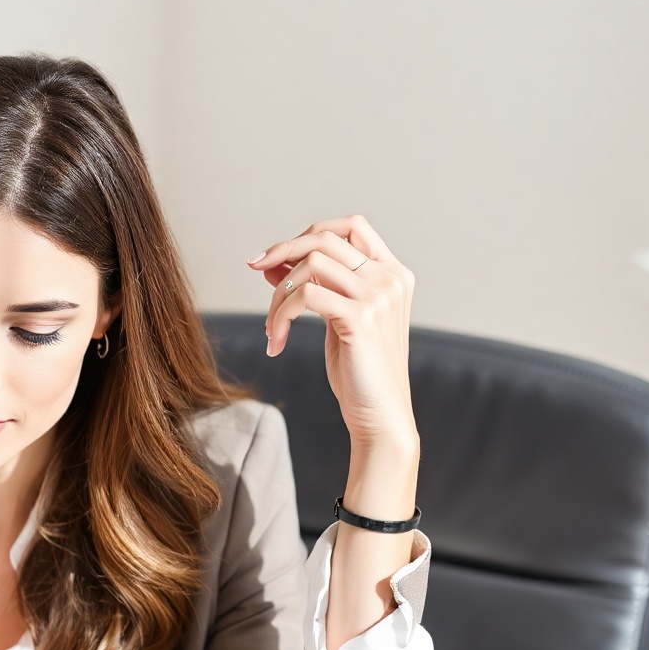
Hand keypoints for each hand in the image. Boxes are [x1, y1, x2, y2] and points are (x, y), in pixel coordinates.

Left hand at [251, 214, 423, 649]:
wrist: (380, 423)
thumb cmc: (358, 379)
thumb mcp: (340, 325)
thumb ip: (320, 290)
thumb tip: (275, 265)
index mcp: (393, 273)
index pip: (350, 226)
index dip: (306, 234)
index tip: (271, 260)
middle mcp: (392, 277)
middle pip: (325, 236)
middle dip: (282, 253)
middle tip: (254, 273)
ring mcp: (380, 295)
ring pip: (310, 265)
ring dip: (277, 293)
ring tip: (273, 329)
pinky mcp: (360, 318)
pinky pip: (304, 294)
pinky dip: (280, 315)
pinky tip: (277, 345)